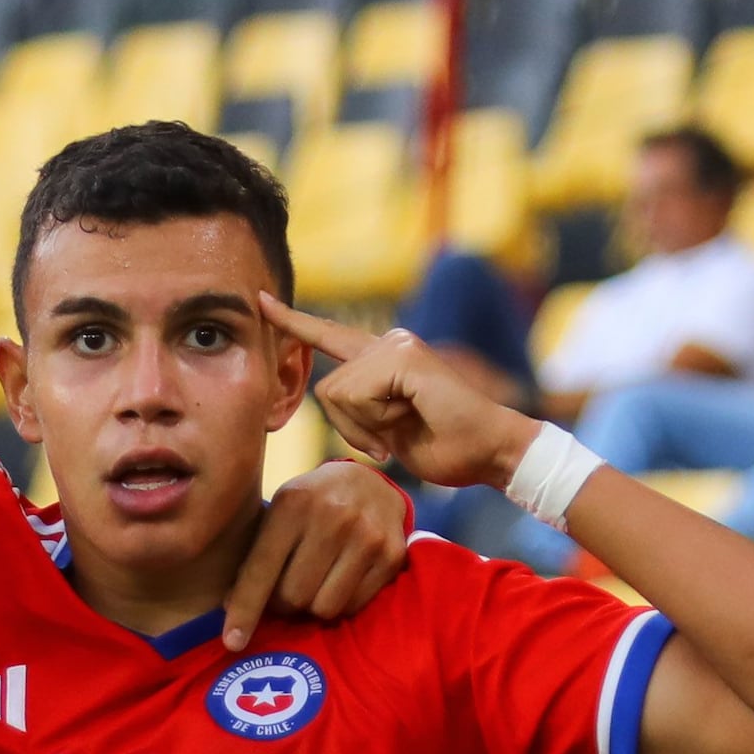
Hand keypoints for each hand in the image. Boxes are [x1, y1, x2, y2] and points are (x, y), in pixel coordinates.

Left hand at [222, 457, 416, 649]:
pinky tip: (340, 581)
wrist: (370, 483)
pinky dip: (341, 603)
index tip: (232, 642)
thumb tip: (231, 610)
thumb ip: (257, 556)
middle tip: (286, 594)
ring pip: (324, 608)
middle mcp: (333, 516)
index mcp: (294, 503)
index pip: (262, 569)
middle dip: (283, 604)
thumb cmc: (311, 505)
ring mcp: (367, 535)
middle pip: (294, 597)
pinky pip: (354, 606)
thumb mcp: (280, 514)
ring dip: (313, 607)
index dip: (245, 610)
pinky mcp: (392, 555)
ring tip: (315, 585)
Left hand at [258, 297, 538, 490]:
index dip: (293, 323)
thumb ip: (359, 410)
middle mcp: (388, 342)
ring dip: (365, 427)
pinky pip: (356, 396)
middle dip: (351, 428)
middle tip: (390, 439)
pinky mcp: (402, 358)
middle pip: (327, 389)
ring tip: (404, 426)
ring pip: (337, 394)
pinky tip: (409, 417)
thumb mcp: (388, 430)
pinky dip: (376, 421)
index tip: (261, 302)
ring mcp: (396, 346)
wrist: (492, 451)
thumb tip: (330, 397)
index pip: (328, 337)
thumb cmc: (447, 447)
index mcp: (383, 358)